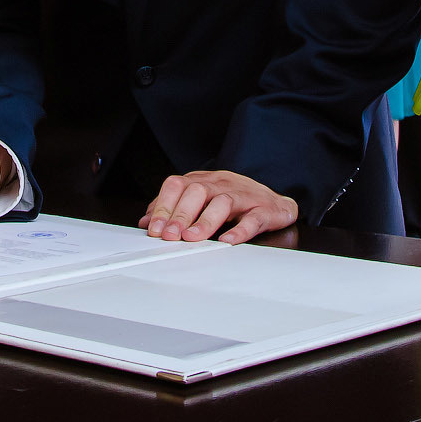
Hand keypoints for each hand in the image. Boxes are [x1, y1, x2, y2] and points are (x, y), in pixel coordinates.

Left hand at [144, 170, 297, 243]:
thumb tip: (146, 222)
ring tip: (192, 238)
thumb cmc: (234, 201)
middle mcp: (221, 184)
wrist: (274, 203)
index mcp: (202, 180)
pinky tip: (228, 241)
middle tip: (170, 236)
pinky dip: (240, 230)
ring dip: (205, 221)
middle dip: (180, 215)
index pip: (177, 186)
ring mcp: (243, 195)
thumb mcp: (200, 201)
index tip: (153, 229)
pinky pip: (252, 218)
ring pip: (222, 202)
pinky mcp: (263, 210)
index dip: (163, 207)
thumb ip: (173, 209)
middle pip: (197, 191)